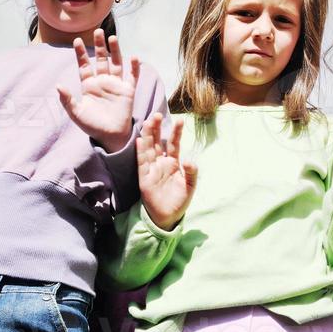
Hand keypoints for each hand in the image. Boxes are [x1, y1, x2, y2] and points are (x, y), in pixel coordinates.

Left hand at [59, 30, 139, 152]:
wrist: (110, 136)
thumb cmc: (92, 126)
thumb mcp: (76, 113)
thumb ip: (67, 100)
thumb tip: (58, 85)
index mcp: (89, 85)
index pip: (84, 65)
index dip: (81, 53)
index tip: (77, 40)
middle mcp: (102, 82)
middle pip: (101, 59)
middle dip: (100, 46)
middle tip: (98, 31)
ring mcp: (116, 85)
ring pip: (116, 63)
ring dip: (115, 51)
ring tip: (113, 38)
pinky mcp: (128, 91)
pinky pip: (132, 76)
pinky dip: (134, 67)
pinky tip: (134, 57)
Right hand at [136, 113, 196, 230]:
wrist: (168, 217)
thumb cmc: (179, 200)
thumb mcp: (190, 186)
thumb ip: (192, 173)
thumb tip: (190, 160)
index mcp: (173, 163)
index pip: (173, 144)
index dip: (175, 133)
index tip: (180, 120)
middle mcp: (161, 163)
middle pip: (157, 142)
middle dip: (157, 128)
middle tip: (157, 114)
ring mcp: (152, 169)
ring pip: (148, 149)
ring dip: (148, 135)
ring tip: (148, 121)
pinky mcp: (144, 178)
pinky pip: (142, 163)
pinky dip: (141, 152)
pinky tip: (140, 141)